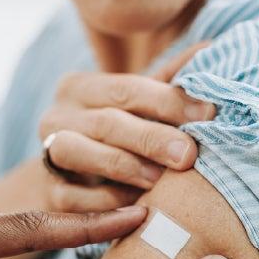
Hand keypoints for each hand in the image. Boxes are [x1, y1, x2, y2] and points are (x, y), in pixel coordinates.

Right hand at [38, 42, 213, 212]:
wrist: (75, 181)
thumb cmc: (119, 136)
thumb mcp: (141, 107)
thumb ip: (171, 81)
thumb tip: (212, 49)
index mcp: (80, 87)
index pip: (127, 88)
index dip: (168, 100)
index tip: (208, 114)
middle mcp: (56, 116)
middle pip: (105, 122)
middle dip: (150, 138)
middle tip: (188, 154)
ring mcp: (47, 154)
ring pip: (75, 152)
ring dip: (122, 166)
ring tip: (159, 180)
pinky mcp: (49, 193)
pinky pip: (72, 198)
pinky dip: (105, 203)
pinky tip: (137, 209)